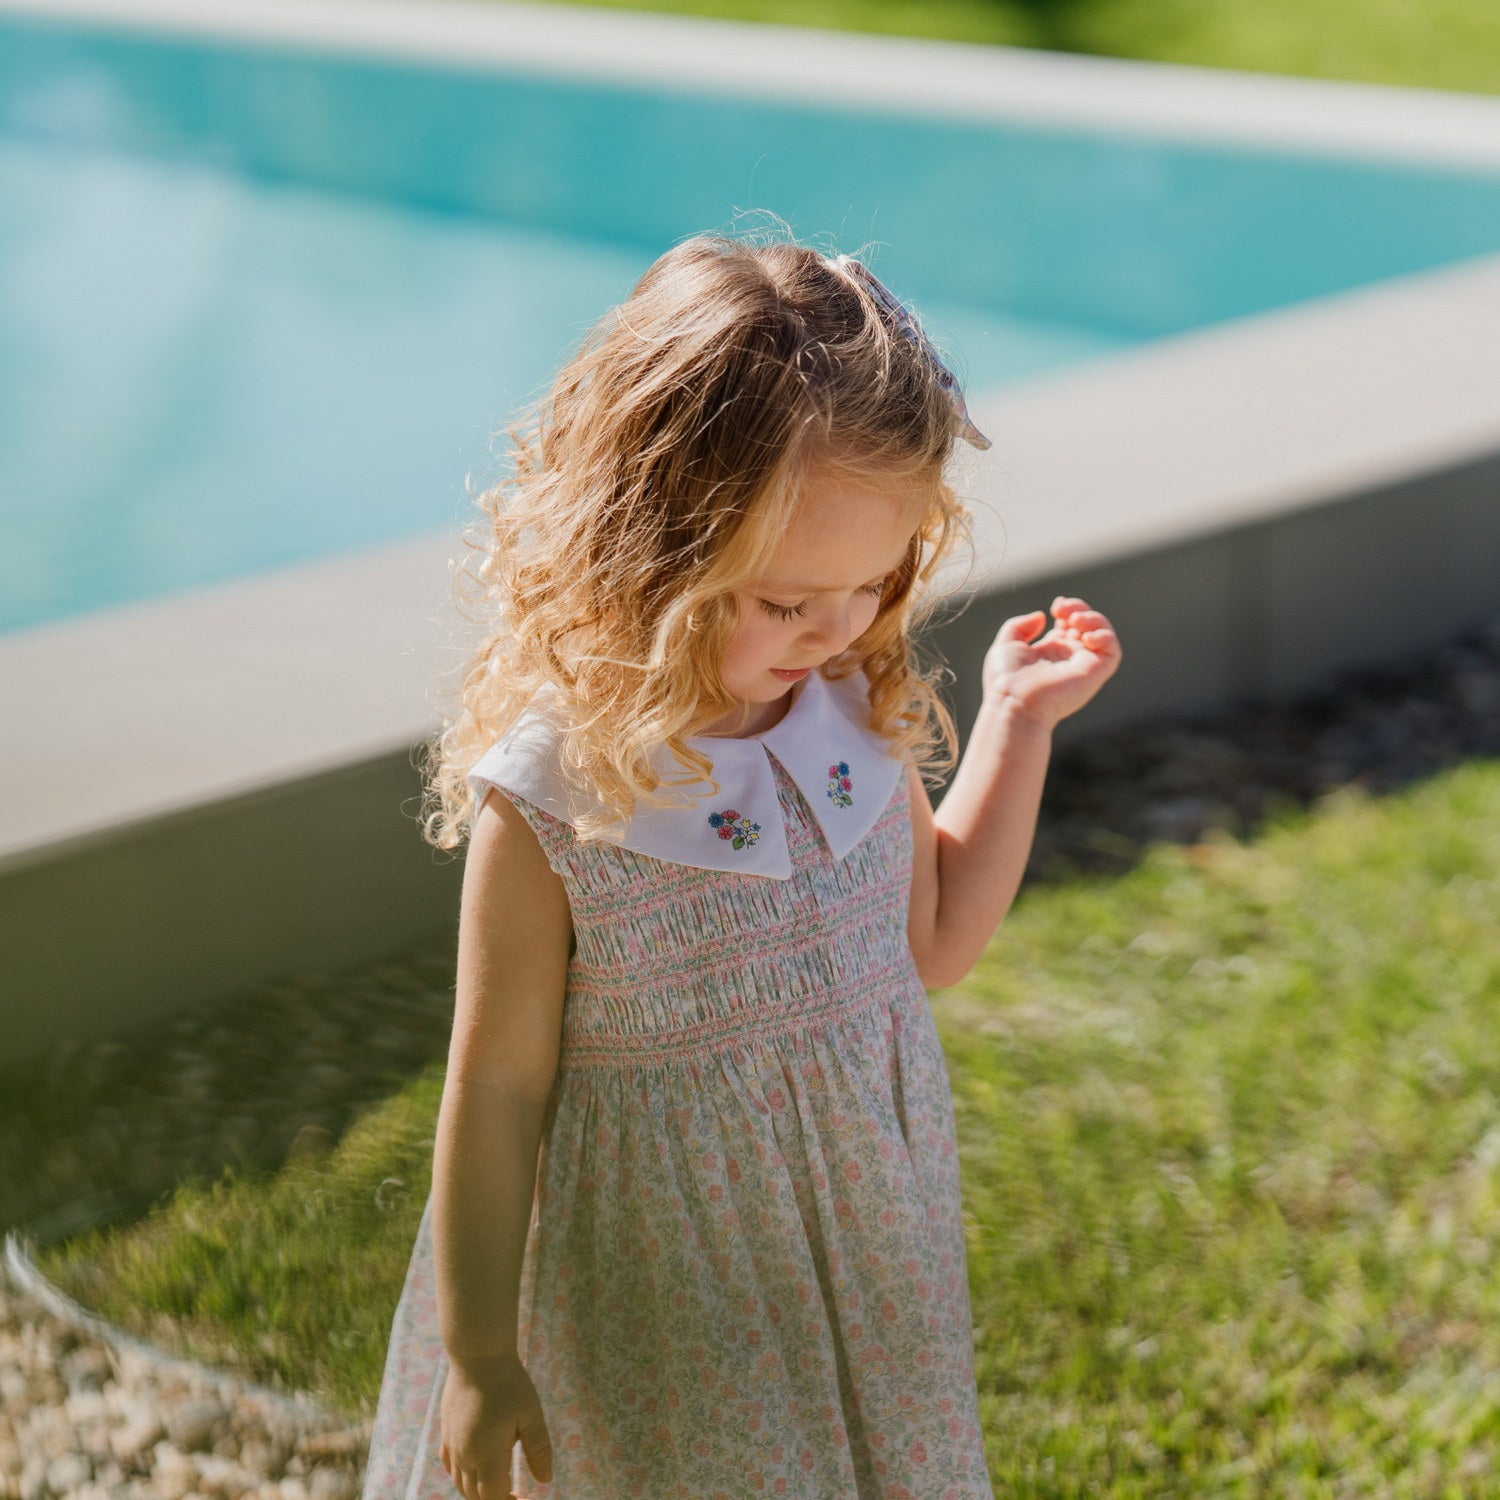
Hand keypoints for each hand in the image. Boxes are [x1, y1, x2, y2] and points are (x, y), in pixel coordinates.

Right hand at [439, 1353, 552, 1497]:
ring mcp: (453, 1443)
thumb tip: (545, 1480)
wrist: (478, 1355)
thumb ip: (538, 1450)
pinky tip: (474, 1469)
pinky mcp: (446, 1431)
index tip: (523, 1497)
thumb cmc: (509, 1383)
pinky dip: (460, 1475)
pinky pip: (449, 1465)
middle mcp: (465, 1455)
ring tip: (498, 1484)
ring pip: (460, 1483)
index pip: (494, 1497)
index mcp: (487, 1455)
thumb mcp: (531, 1415)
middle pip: (475, 1495)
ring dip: (477, 1491)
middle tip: (515, 1494)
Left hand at [980, 596, 1120, 730]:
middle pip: (1087, 626)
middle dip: (1080, 609)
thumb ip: (1020, 626)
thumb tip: (1042, 616)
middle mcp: (1068, 658)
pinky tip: (1086, 636)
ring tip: (1075, 620)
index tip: (1056, 606)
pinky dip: (1105, 636)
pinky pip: (1113, 652)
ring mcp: (1082, 665)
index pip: (1068, 626)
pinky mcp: (1094, 673)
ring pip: (1103, 636)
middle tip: (1063, 610)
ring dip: (1095, 619)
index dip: (1068, 610)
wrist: (1014, 702)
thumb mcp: (1006, 645)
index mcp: (1048, 652)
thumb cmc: (1006, 679)